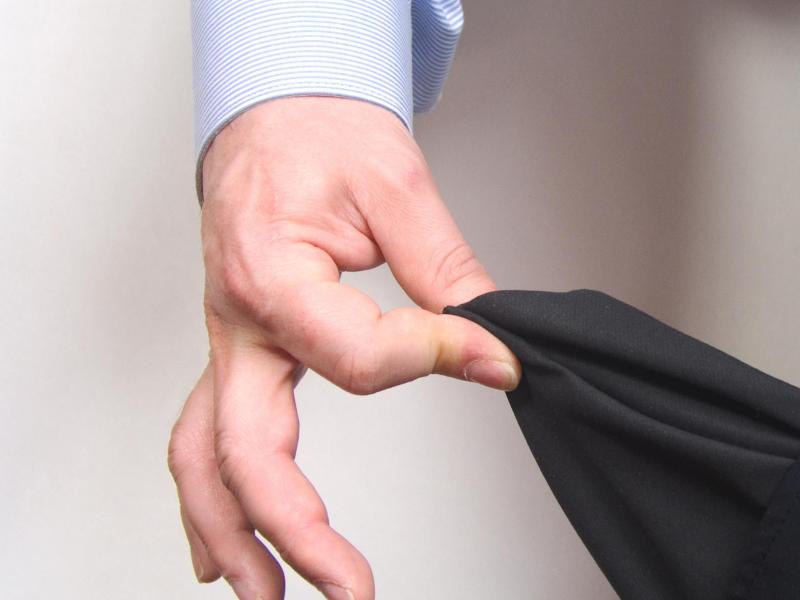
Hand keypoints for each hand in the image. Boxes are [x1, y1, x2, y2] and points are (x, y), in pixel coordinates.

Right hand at [167, 97, 520, 599]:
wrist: (277, 117)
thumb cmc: (321, 137)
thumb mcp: (394, 186)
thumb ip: (444, 271)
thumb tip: (492, 342)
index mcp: (271, 275)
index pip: (353, 355)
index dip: (435, 357)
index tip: (495, 357)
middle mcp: (239, 322)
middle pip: (246, 446)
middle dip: (294, 528)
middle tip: (349, 586)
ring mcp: (231, 346)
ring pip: (206, 458)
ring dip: (236, 536)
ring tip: (273, 599)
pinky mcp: (240, 356)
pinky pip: (206, 439)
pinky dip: (214, 501)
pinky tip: (228, 551)